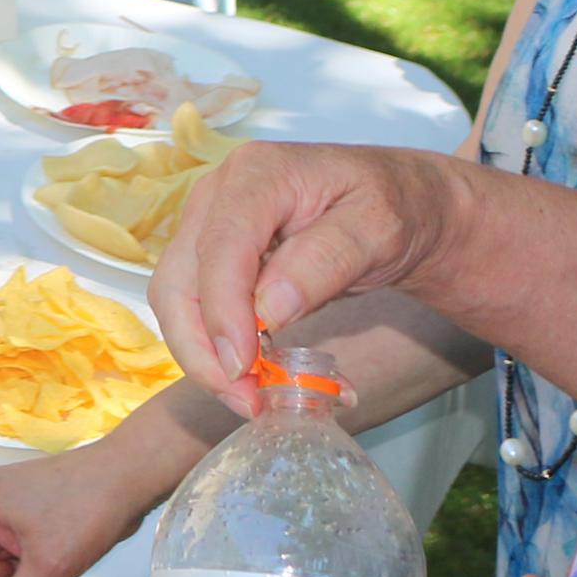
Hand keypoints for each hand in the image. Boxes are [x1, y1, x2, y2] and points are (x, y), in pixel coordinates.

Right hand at [151, 143, 466, 409]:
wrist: (399, 203)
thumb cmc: (393, 206)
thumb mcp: (379, 227)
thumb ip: (325, 260)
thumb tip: (268, 309)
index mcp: (257, 174)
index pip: (220, 246)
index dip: (223, 311)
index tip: (244, 368)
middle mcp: (218, 196)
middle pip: (178, 279)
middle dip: (201, 349)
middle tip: (247, 401)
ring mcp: (210, 226)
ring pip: (178, 301)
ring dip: (206, 358)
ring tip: (256, 399)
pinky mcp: (214, 257)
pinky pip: (200, 310)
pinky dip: (223, 351)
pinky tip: (264, 379)